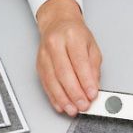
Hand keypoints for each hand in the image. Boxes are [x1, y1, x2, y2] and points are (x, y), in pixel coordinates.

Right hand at [36, 0, 101, 115]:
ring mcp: (44, 54)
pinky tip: (61, 105)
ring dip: (63, 98)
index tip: (92, 94)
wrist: (58, 23)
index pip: (79, 62)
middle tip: (83, 105)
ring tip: (72, 109)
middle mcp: (55, 44)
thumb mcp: (92, 47)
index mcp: (72, 37)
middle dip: (74, 93)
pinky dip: (54, 97)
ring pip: (52, 80)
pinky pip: (45, 84)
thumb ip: (93, 67)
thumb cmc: (76, 34)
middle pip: (64, 72)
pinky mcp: (39, 64)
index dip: (86, 81)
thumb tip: (93, 87)